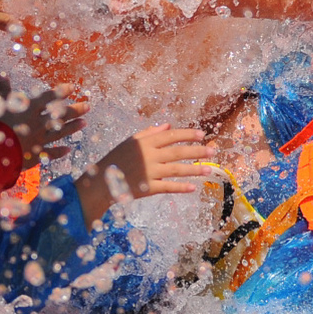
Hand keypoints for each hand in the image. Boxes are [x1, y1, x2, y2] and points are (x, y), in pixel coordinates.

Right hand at [0, 74, 86, 161]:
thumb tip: (1, 74)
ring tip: (84, 123)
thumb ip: (2, 89)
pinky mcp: (35, 155)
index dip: (60, 92)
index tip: (72, 88)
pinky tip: (68, 150)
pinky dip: (59, 151)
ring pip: (60, 132)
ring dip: (73, 128)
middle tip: (87, 106)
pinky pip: (51, 153)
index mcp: (30, 108)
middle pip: (60, 115)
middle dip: (75, 110)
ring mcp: (39, 140)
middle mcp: (38, 123)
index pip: (48, 97)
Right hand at [77, 125, 215, 223]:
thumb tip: (168, 125)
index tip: (202, 134)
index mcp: (145, 142)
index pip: (171, 136)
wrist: (100, 181)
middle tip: (212, 151)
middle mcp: (149, 156)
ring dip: (194, 170)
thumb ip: (149, 133)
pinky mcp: (147, 187)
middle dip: (197, 151)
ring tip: (209, 170)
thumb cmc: (116, 159)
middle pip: (178, 152)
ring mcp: (149, 172)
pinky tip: (193, 187)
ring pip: (176, 169)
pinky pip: (168, 187)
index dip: (187, 134)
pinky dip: (181, 187)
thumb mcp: (130, 142)